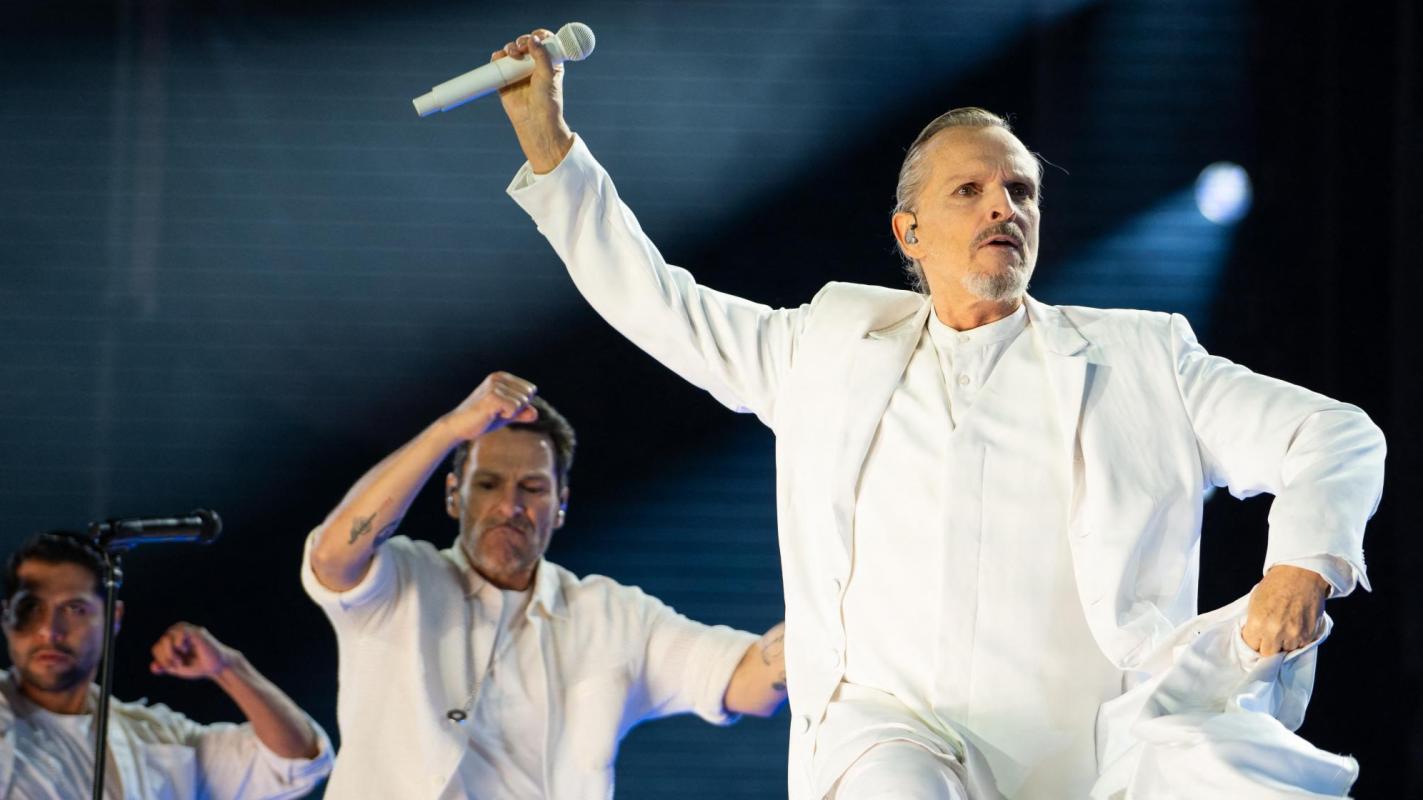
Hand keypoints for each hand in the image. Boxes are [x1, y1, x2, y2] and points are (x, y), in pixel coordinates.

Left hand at [150, 622, 234, 679]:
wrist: (216, 667)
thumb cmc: (198, 666)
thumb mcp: (177, 668)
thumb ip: (164, 666)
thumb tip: (153, 667)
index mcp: (172, 639)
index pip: (156, 648)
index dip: (161, 660)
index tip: (171, 668)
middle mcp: (178, 632)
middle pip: (160, 644)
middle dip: (166, 659)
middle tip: (177, 665)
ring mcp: (187, 630)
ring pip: (166, 639)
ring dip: (170, 654)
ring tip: (180, 661)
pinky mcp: (195, 631)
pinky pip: (178, 633)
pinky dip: (178, 645)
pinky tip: (185, 650)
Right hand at [442, 372, 538, 442]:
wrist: (458, 426)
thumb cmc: (482, 419)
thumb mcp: (506, 414)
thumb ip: (522, 412)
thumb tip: (535, 414)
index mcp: (502, 377)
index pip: (530, 390)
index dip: (521, 404)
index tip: (502, 408)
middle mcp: (498, 377)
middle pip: (528, 395)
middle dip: (517, 408)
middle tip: (496, 412)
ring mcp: (494, 386)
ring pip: (522, 402)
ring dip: (509, 413)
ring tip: (491, 413)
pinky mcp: (492, 396)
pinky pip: (514, 408)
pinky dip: (506, 416)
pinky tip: (490, 415)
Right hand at [494, 29, 573, 172]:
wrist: (535, 122)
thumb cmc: (547, 101)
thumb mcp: (548, 76)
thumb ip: (542, 56)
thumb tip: (533, 39)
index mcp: (549, 62)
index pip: (544, 42)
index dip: (539, 36)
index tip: (536, 36)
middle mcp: (534, 65)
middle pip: (525, 44)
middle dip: (522, 41)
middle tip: (521, 47)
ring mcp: (519, 71)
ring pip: (511, 51)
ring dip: (510, 47)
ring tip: (512, 53)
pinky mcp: (506, 79)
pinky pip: (499, 64)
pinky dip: (497, 58)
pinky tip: (499, 57)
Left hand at [1240, 565, 1328, 656]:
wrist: (1300, 575)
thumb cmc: (1275, 585)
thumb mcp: (1255, 602)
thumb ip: (1253, 623)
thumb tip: (1253, 637)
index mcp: (1258, 623)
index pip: (1251, 646)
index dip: (1253, 642)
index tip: (1256, 639)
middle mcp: (1275, 632)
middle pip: (1268, 654)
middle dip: (1267, 647)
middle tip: (1269, 637)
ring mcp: (1294, 635)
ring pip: (1286, 650)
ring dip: (1284, 644)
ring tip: (1284, 628)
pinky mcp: (1308, 634)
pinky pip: (1300, 645)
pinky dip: (1297, 639)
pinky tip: (1295, 626)